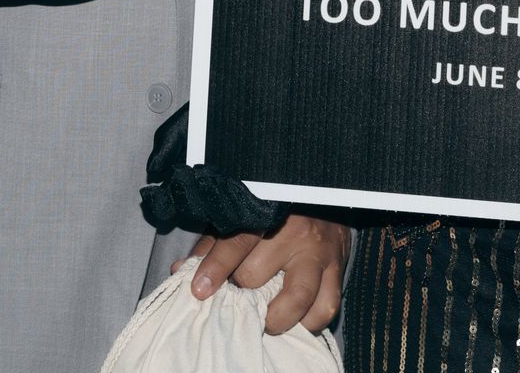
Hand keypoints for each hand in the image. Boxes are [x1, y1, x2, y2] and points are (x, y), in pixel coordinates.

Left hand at [176, 215, 349, 333]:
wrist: (326, 199)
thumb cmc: (277, 212)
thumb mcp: (242, 218)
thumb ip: (212, 244)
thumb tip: (181, 270)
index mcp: (266, 214)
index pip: (236, 243)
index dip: (215, 268)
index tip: (200, 291)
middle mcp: (294, 233)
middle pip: (257, 275)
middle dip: (243, 291)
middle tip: (240, 294)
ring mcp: (318, 253)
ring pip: (297, 297)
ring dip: (276, 316)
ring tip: (266, 319)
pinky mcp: (338, 270)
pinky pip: (325, 307)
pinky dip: (308, 321)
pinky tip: (296, 318)